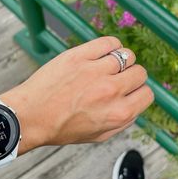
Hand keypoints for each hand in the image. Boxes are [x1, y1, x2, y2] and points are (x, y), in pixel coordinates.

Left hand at [3, 36, 153, 150]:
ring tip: (106, 67)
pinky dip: (110, 46)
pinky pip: (109, 42)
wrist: (30, 116)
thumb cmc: (61, 128)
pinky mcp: (79, 56)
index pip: (147, 94)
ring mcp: (95, 71)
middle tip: (115, 80)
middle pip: (139, 73)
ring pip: (127, 56)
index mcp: (118, 114)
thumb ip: (122, 122)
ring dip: (120, 61)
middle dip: (130, 77)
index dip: (138, 93)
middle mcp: (111, 91)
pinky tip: (101, 54)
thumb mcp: (97, 136)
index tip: (128, 92)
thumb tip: (134, 105)